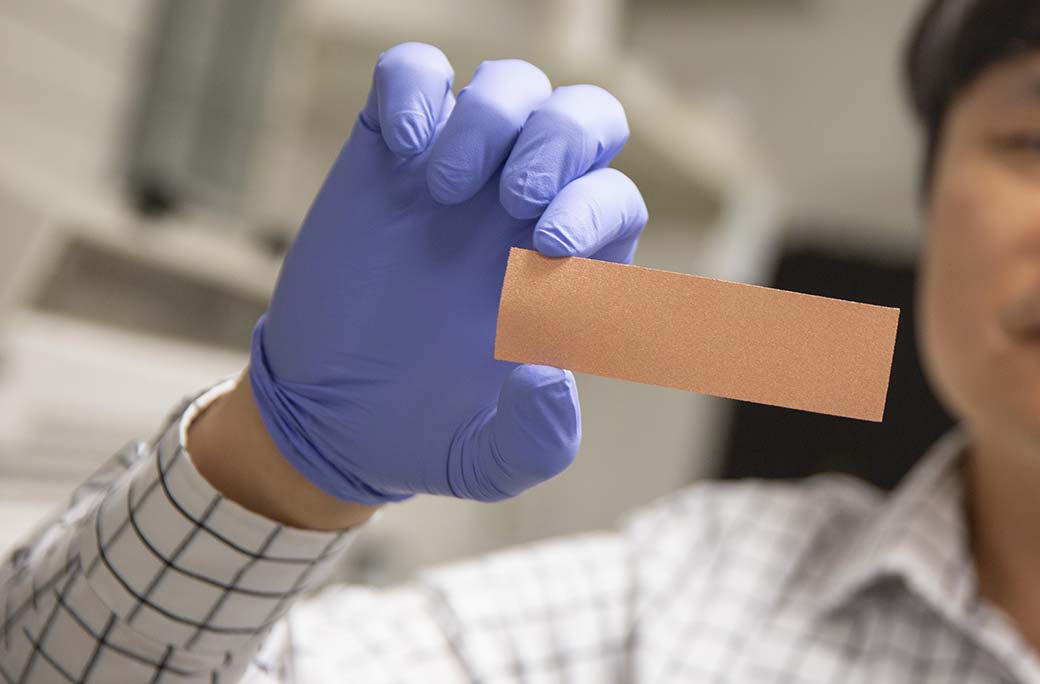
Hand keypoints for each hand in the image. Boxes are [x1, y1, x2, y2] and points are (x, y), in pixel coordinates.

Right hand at [247, 43, 646, 504]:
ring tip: (444, 188)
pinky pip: (417, 72)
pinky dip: (414, 86)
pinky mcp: (388, 152)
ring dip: (492, 116)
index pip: (615, 196)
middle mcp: (527, 207)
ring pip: (513, 86)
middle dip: (564, 136)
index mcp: (570, 267)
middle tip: (514, 193)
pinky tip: (398, 146)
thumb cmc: (427, 435)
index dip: (595, 204)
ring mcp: (461, 172)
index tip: (548, 245)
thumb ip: (540, 437)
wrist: (328, 418)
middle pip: (588, 117)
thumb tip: (553, 374)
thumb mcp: (491, 461)